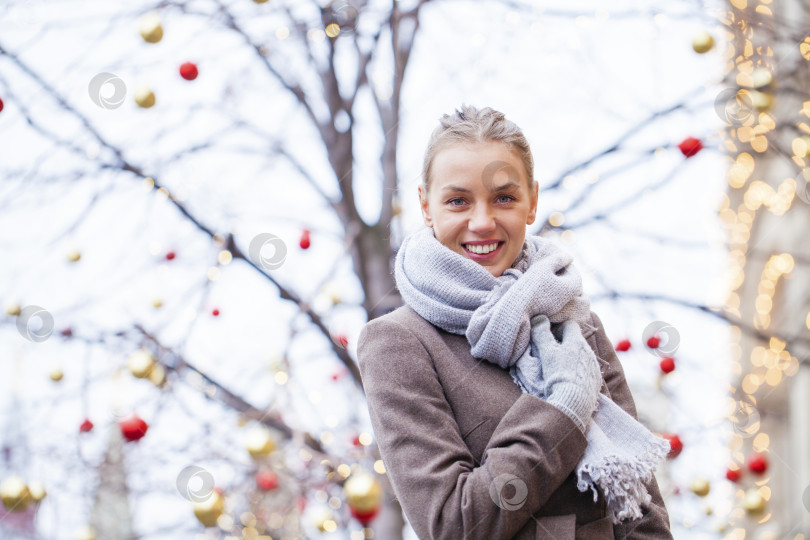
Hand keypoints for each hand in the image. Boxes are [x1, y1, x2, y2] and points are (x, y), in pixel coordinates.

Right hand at [530, 314, 601, 432]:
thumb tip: (539, 317)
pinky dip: (578, 371)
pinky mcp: (596, 382)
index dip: (559, 328)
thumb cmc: (558, 374)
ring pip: (582, 355)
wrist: (573, 403)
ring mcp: (593, 367)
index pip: (570, 325)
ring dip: (572, 357)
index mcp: (577, 341)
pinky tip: (569, 380)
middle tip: (552, 352)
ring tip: (560, 368)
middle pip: (576, 340)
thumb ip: (541, 333)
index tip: (549, 337)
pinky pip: (586, 370)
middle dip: (565, 343)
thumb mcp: (546, 352)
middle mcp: (588, 352)